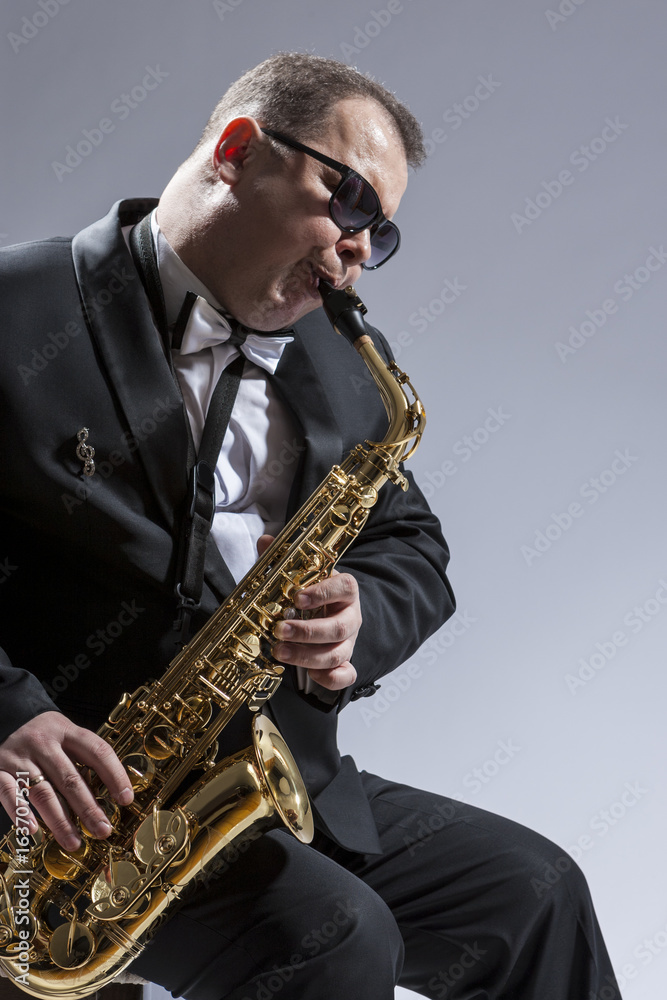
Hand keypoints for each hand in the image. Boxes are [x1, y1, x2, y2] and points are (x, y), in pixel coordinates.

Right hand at [0, 712, 133, 850]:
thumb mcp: (64, 733)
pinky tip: (33, 830)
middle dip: (89, 808)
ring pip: (43, 792)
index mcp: (66, 731)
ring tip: (74, 842)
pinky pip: (8, 794)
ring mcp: (19, 758)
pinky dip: (20, 813)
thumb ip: (83, 757)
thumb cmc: (42, 733)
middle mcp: (44, 743)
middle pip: (70, 778)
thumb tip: (113, 791)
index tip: (126, 799)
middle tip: (102, 830)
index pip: (97, 752)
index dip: (114, 775)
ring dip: (60, 821)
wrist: (4, 718)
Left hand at [257, 535, 360, 690]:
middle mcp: (350, 617)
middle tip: (280, 630)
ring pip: (337, 653)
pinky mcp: (345, 662)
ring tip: (280, 652)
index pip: (344, 587)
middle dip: (307, 631)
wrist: (329, 612)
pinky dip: (329, 679)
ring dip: (307, 655)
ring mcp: (349, 641)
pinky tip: (309, 674)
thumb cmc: (311, 594)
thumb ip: (283, 559)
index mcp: (344, 591)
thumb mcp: (299, 575)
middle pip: (338, 627)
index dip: (323, 593)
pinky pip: (346, 675)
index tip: (298, 597)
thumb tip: (266, 540)